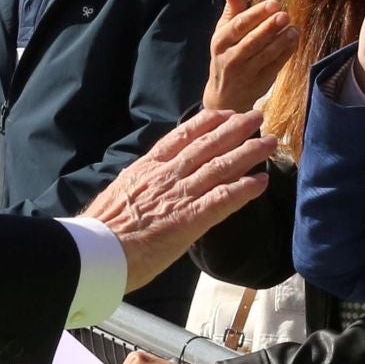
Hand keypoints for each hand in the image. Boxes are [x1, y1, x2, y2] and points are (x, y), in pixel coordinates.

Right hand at [86, 110, 275, 293]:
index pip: (181, 136)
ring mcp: (179, 194)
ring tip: (269, 142)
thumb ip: (138, 186)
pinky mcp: (190, 218)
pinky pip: (224, 198)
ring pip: (221, 166)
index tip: (223, 113)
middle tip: (256, 116)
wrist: (95, 250)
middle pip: (207, 144)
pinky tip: (261, 181)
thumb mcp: (118, 193)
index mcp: (147, 167)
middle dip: (234, 128)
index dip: (206, 122)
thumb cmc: (101, 230)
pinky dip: (244, 188)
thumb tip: (145, 185)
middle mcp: (166, 175)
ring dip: (249, 152)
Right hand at [202, 0, 298, 112]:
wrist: (225, 94)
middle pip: (251, 42)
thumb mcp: (225, 28)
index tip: (274, 3)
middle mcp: (230, 57)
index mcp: (220, 40)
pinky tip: (294, 40)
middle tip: (285, 14)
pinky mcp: (260, 82)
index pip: (239, 25)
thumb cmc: (228, 51)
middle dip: (268, 28)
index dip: (256, 14)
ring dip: (281, 42)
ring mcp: (245, 73)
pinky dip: (285, 54)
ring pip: (264, 56)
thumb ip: (232, 3)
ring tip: (294, 29)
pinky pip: (274, 67)